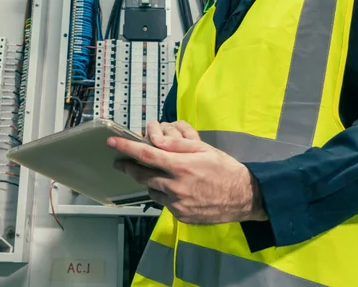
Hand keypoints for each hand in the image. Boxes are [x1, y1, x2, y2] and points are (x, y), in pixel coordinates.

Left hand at [109, 120, 267, 224]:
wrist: (245, 197)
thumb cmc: (225, 169)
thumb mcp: (204, 149)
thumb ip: (178, 145)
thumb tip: (156, 140)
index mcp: (181, 166)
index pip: (146, 155)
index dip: (126, 148)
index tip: (112, 143)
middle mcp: (176, 187)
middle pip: (142, 176)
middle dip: (128, 167)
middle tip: (120, 162)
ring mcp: (177, 204)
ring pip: (152, 191)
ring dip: (150, 182)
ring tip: (158, 175)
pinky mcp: (181, 216)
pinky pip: (165, 203)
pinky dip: (164, 194)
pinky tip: (175, 189)